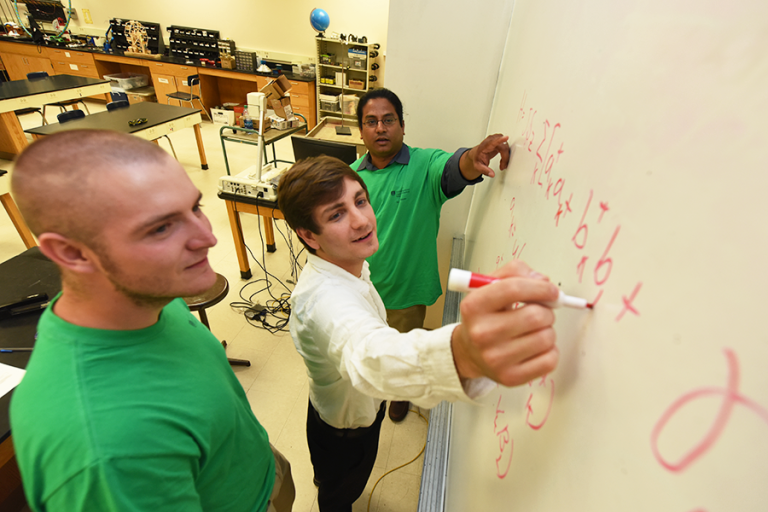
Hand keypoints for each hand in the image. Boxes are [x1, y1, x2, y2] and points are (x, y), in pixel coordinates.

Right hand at [451, 260, 559, 386]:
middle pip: (536, 316)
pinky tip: (535, 347)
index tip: (552, 290)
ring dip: (548, 330)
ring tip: (534, 330)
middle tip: (541, 312)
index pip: (513, 289)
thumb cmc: (486, 316)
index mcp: (474, 306)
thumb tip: (544, 282)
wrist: (470, 352)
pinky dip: (550, 351)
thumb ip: (515, 273)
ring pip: (546, 338)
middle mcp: (481, 333)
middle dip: (547, 311)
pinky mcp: (510, 377)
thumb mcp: (490, 287)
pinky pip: (550, 360)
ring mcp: (495, 358)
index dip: (540, 287)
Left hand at [460, 133, 511, 179]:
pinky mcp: (499, 142)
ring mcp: (496, 140)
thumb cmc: (478, 158)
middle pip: (503, 147)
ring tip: (502, 164)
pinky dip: (506, 154)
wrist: (477, 154)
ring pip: (506, 147)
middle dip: (505, 158)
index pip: (493, 142)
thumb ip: (485, 171)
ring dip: (506, 157)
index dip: (501, 140)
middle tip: (502, 166)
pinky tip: (502, 160)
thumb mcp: (478, 166)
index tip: (506, 138)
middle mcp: (491, 141)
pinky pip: (506, 147)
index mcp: (485, 146)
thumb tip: (492, 174)